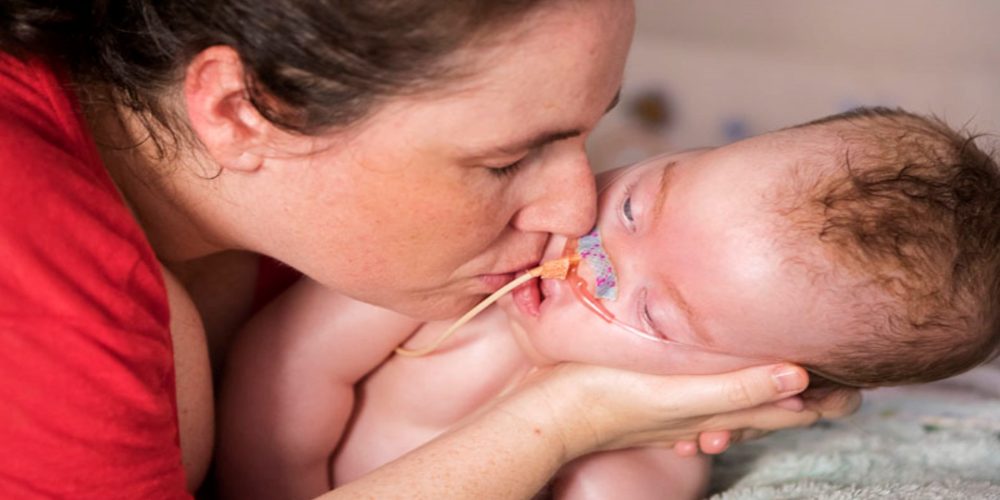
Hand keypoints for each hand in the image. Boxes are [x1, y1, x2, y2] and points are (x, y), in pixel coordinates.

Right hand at [495, 362, 826, 461]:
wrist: (553, 412)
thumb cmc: (614, 400)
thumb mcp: (681, 393)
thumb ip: (739, 387)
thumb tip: (801, 379)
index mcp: (720, 412)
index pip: (788, 410)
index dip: (825, 402)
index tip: (860, 388)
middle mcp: (707, 414)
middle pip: (768, 408)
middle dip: (803, 398)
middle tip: (837, 383)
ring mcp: (681, 410)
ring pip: (737, 405)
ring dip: (766, 396)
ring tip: (788, 383)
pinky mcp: (656, 401)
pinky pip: (704, 402)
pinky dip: (725, 397)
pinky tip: (715, 390)